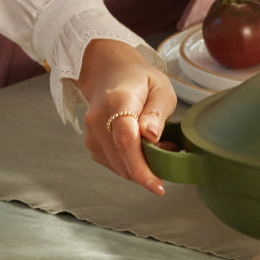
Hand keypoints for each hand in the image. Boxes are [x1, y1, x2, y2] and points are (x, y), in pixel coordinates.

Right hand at [76, 39, 177, 193]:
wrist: (110, 74)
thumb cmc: (140, 81)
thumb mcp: (161, 89)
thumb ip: (157, 113)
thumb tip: (151, 136)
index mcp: (118, 101)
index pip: (126, 139)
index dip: (141, 166)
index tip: (157, 186)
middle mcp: (98, 120)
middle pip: (122, 159)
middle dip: (150, 167)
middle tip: (169, 149)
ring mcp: (91, 134)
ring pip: (119, 166)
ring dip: (141, 165)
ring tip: (156, 143)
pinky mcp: (92, 145)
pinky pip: (115, 164)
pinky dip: (131, 163)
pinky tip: (142, 147)